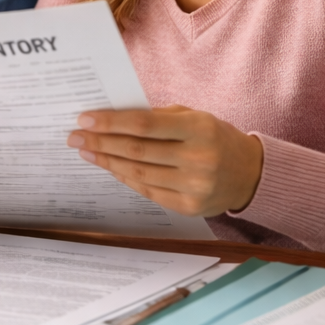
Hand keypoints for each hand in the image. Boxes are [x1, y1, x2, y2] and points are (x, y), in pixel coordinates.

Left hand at [69, 106, 264, 216]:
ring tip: (86, 152)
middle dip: (100, 143)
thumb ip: (157, 117)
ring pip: (138, 173)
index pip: (145, 124)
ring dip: (107, 162)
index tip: (85, 119)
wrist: (250, 174)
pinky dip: (125, 178)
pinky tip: (109, 167)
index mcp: (199, 129)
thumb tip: (111, 118)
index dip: (111, 122)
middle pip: (136, 151)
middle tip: (74, 137)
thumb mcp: (194, 117)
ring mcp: (195, 186)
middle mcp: (199, 159)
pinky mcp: (189, 208)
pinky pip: (147, 191)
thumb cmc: (214, 137)